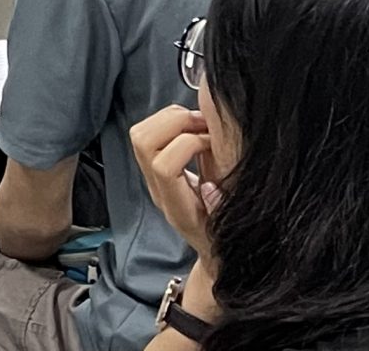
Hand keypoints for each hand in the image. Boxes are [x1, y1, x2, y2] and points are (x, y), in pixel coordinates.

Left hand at [131, 103, 220, 260]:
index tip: (212, 143)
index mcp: (176, 207)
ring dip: (171, 118)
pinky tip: (195, 127)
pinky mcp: (154, 167)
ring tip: (201, 122)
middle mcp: (157, 189)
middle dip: (174, 122)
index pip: (163, 167)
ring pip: (140, 133)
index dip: (187, 145)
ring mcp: (151, 178)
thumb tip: (210, 187)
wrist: (211, 250)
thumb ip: (221, 210)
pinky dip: (170, 120)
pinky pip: (149, 132)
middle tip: (205, 123)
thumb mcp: (228, 231)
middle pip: (143, 142)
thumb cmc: (223, 242)